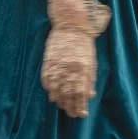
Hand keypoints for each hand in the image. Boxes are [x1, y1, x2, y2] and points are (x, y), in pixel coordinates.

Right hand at [40, 0, 110, 118]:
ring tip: (62, 105)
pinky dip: (48, 88)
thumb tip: (89, 95)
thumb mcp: (91, 61)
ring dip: (58, 100)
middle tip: (71, 114)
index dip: (80, 106)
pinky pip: (46, 78)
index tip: (81, 114)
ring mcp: (56, 65)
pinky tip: (52, 94)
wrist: (70, 24)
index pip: (79, 94)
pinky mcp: (48, 60)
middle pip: (67, 94)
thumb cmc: (84, 43)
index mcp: (81, 69)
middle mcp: (68, 69)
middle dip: (69, 107)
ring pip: (55, 89)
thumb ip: (89, 79)